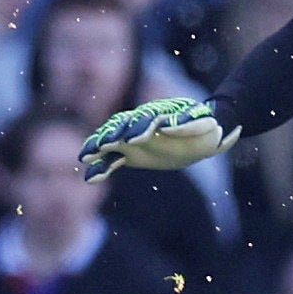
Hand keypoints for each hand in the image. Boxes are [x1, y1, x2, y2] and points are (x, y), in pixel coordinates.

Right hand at [80, 98, 240, 178]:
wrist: (202, 135)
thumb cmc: (208, 128)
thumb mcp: (207, 126)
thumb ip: (190, 125)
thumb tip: (170, 125)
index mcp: (162, 115)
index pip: (146, 119)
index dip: (138, 128)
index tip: (132, 140)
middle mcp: (144, 124)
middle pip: (123, 127)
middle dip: (112, 135)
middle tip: (102, 145)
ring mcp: (134, 138)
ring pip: (113, 141)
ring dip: (99, 148)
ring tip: (85, 157)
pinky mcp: (129, 153)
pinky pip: (113, 160)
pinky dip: (102, 168)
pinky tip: (90, 178)